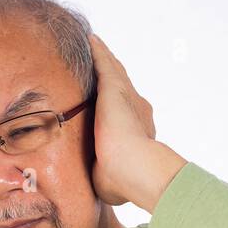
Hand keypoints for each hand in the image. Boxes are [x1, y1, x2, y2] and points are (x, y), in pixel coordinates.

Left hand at [88, 33, 186, 210]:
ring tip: (95, 44)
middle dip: (112, 76)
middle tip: (104, 63)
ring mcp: (127, 97)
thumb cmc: (125, 182)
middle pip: (122, 88)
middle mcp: (136, 109)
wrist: (136, 168)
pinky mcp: (114, 89)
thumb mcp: (109, 180)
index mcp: (137, 131)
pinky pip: (104, 64)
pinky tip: (91, 40)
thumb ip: (104, 176)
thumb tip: (98, 187)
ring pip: (114, 72)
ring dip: (105, 59)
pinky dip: (98, 51)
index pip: (125, 115)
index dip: (118, 108)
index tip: (111, 104)